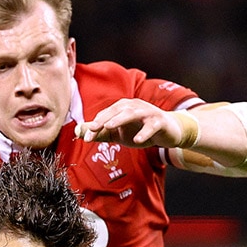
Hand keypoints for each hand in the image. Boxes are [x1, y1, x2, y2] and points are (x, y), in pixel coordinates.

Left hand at [75, 98, 190, 148]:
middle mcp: (134, 106)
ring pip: (133, 113)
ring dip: (120, 119)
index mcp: (123, 107)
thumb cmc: (140, 130)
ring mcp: (148, 112)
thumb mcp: (118, 133)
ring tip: (109, 127)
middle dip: (103, 120)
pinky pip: (151, 126)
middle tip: (93, 129)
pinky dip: (144, 132)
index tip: (85, 138)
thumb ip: (100, 133)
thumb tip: (78, 133)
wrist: (168, 132)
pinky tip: (137, 140)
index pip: (105, 115)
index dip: (95, 125)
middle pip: (117, 110)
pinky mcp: (160, 121)